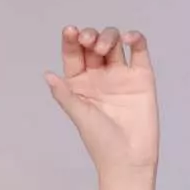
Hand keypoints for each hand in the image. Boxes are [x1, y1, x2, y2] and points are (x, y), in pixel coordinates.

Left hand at [45, 26, 158, 174]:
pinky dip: (135, 38)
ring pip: (114, 43)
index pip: (73, 55)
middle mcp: (99, 76)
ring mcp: (121, 75)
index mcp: (80, 84)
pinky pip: (139, 50)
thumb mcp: (79, 115)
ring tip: (104, 48)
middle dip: (89, 37)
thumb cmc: (101, 142)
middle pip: (93, 44)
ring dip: (108, 37)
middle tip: (88, 42)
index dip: (70, 40)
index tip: (69, 31)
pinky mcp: (142, 76)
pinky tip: (128, 38)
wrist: (129, 158)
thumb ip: (65, 94)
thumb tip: (47, 74)